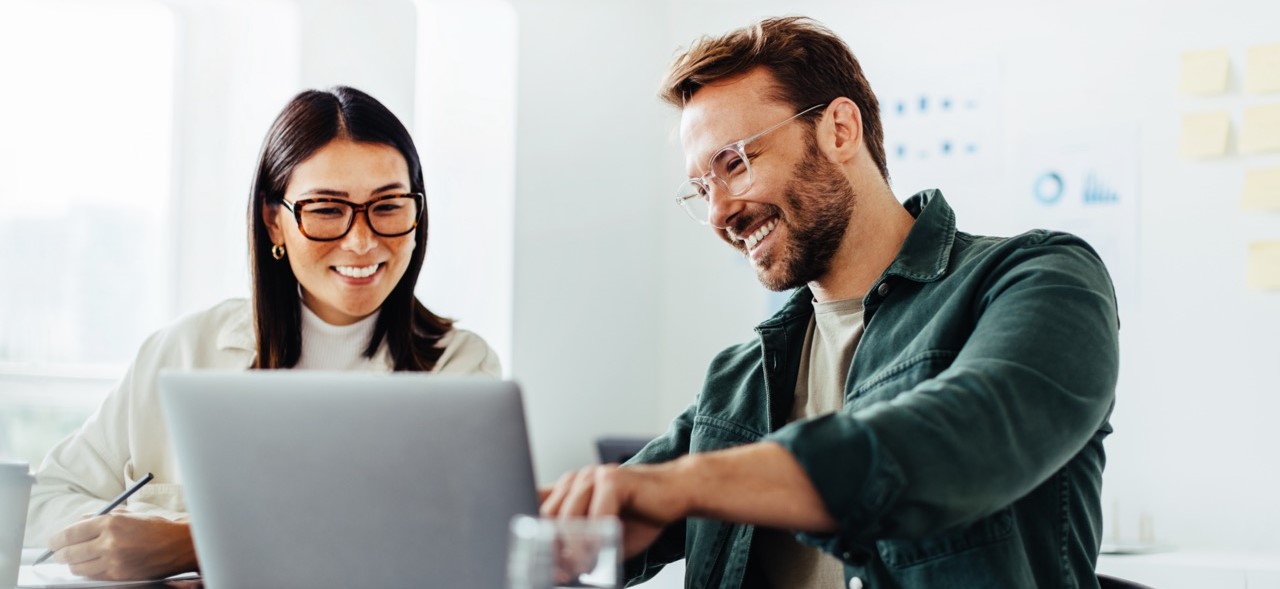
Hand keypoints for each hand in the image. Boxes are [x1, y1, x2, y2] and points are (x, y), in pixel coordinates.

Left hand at [46, 511, 197, 580]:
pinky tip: (92, 565)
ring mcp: (114, 561)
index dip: (57, 539)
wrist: (179, 546)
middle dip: (60, 554)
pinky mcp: (119, 575)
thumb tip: (79, 523)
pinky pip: (92, 576)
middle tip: (59, 552)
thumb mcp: (129, 514)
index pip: (71, 533)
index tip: (53, 542)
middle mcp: (110, 541)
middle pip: (69, 553)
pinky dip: (88, 571)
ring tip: (77, 559)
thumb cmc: (157, 528)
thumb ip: (102, 517)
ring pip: (78, 567)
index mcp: (112, 522)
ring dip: (73, 564)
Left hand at [539, 463, 688, 557]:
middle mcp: (576, 479)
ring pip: (569, 517)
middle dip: (552, 548)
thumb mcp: (602, 533)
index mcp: (569, 488)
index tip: (540, 562)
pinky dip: (597, 540)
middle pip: (548, 516)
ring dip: (573, 548)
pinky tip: (600, 554)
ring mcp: (593, 476)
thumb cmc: (640, 515)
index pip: (537, 508)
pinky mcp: (613, 479)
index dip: (534, 535)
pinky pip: (597, 515)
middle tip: (561, 572)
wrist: (677, 492)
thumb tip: (557, 570)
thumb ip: (579, 545)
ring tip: (579, 568)